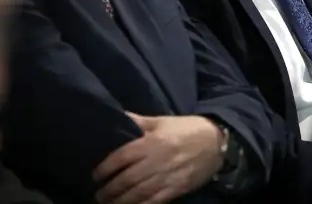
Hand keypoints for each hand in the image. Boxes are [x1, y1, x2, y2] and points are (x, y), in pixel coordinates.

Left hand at [93, 114, 223, 203]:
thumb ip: (138, 121)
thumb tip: (118, 116)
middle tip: (98, 195)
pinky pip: (154, 201)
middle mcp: (157, 160)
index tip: (95, 176)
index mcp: (151, 141)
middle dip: (109, 190)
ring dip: (120, 201)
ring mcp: (167, 177)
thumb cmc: (186, 129)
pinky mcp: (176, 189)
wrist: (216, 142)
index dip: (105, 168)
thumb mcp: (162, 121)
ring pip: (138, 194)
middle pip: (127, 179)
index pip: (122, 157)